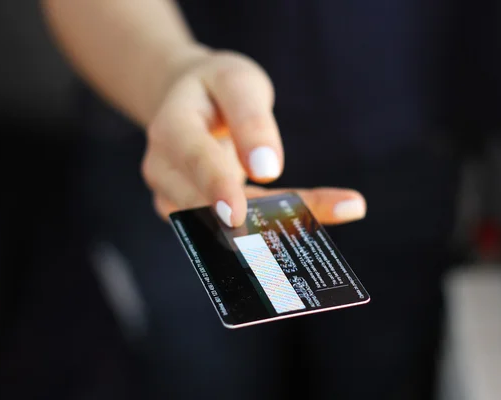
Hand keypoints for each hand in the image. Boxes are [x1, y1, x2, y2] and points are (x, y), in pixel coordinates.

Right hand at [141, 48, 365, 226]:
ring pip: (224, 225)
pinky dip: (268, 229)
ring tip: (334, 214)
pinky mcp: (193, 217)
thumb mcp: (237, 82)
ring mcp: (173, 198)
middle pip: (208, 204)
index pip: (194, 160)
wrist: (188, 100)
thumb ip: (251, 120)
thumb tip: (268, 171)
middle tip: (310, 227)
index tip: (238, 214)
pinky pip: (232, 228)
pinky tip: (308, 224)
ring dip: (273, 229)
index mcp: (171, 130)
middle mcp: (165, 171)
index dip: (216, 187)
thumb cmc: (214, 87)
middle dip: (258, 220)